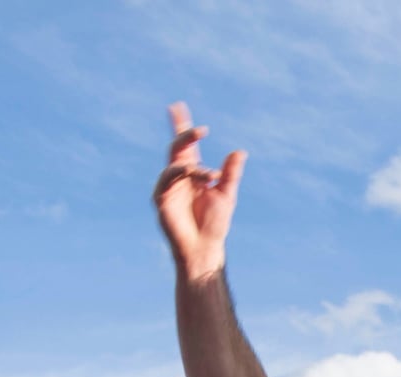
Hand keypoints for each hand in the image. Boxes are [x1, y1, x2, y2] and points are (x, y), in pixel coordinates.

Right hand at [153, 102, 244, 279]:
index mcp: (193, 173)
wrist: (204, 246)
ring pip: (175, 162)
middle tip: (201, 130)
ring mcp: (168, 185)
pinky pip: (169, 178)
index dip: (182, 126)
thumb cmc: (214, 223)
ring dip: (195, 166)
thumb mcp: (226, 194)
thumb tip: (240, 151)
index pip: (186, 145)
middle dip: (185, 134)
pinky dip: (184, 175)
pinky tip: (202, 178)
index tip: (178, 107)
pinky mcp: (161, 196)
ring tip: (213, 177)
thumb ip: (231, 173)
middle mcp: (178, 176)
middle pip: (176, 147)